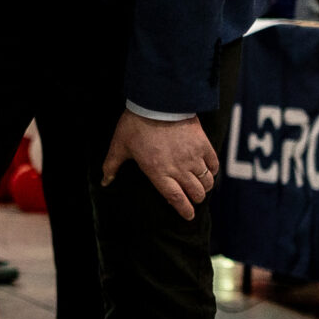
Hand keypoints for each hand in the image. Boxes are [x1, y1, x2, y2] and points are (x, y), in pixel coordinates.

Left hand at [101, 109, 219, 221]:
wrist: (157, 102)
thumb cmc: (135, 124)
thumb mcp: (120, 145)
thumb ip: (112, 165)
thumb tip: (104, 182)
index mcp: (158, 172)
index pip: (176, 198)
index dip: (184, 210)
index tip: (188, 216)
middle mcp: (178, 168)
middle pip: (196, 193)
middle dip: (196, 199)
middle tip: (194, 199)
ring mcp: (193, 157)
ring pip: (207, 181)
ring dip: (205, 187)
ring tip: (200, 186)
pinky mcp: (203, 145)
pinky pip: (214, 164)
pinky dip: (212, 171)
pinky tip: (208, 171)